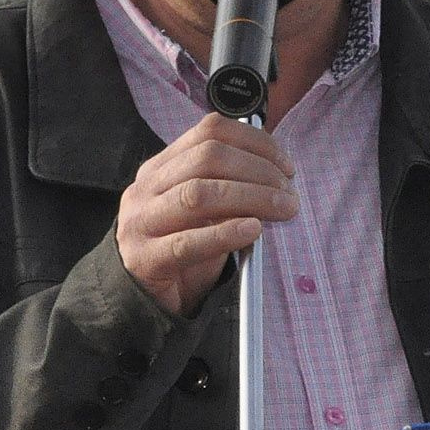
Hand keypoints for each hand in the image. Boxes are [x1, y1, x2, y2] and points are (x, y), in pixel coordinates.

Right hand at [116, 113, 297, 316]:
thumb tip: (279, 177)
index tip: (285, 166)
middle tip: (288, 193)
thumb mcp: (203, 211)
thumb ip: (228, 187)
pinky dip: (225, 233)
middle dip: (258, 171)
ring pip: (198, 194)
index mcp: (161, 167)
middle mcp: (147, 187)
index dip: (254, 142)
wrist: (142, 298)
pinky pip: (187, 242)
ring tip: (281, 210)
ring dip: (250, 197)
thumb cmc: (180, 248)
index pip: (209, 131)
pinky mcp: (144, 258)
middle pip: (207, 158)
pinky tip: (252, 230)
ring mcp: (141, 222)